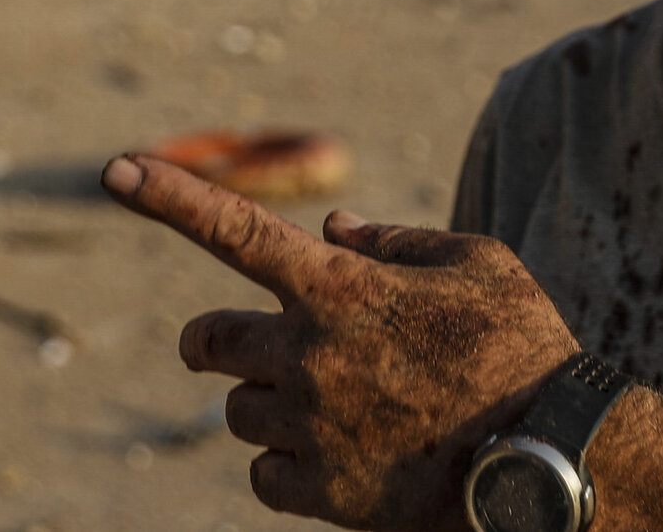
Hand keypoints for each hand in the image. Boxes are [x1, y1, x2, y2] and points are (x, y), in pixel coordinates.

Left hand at [103, 154, 581, 529]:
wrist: (548, 457)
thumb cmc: (522, 346)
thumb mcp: (476, 264)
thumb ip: (394, 242)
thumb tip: (329, 229)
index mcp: (340, 287)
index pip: (236, 229)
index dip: (171, 196)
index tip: (115, 170)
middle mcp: (309, 354)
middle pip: (209, 340)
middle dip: (214, 340)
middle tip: (243, 344)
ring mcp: (309, 427)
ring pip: (239, 410)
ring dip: (268, 402)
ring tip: (336, 405)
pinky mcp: (320, 492)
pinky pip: (262, 475)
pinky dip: (285, 464)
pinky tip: (337, 454)